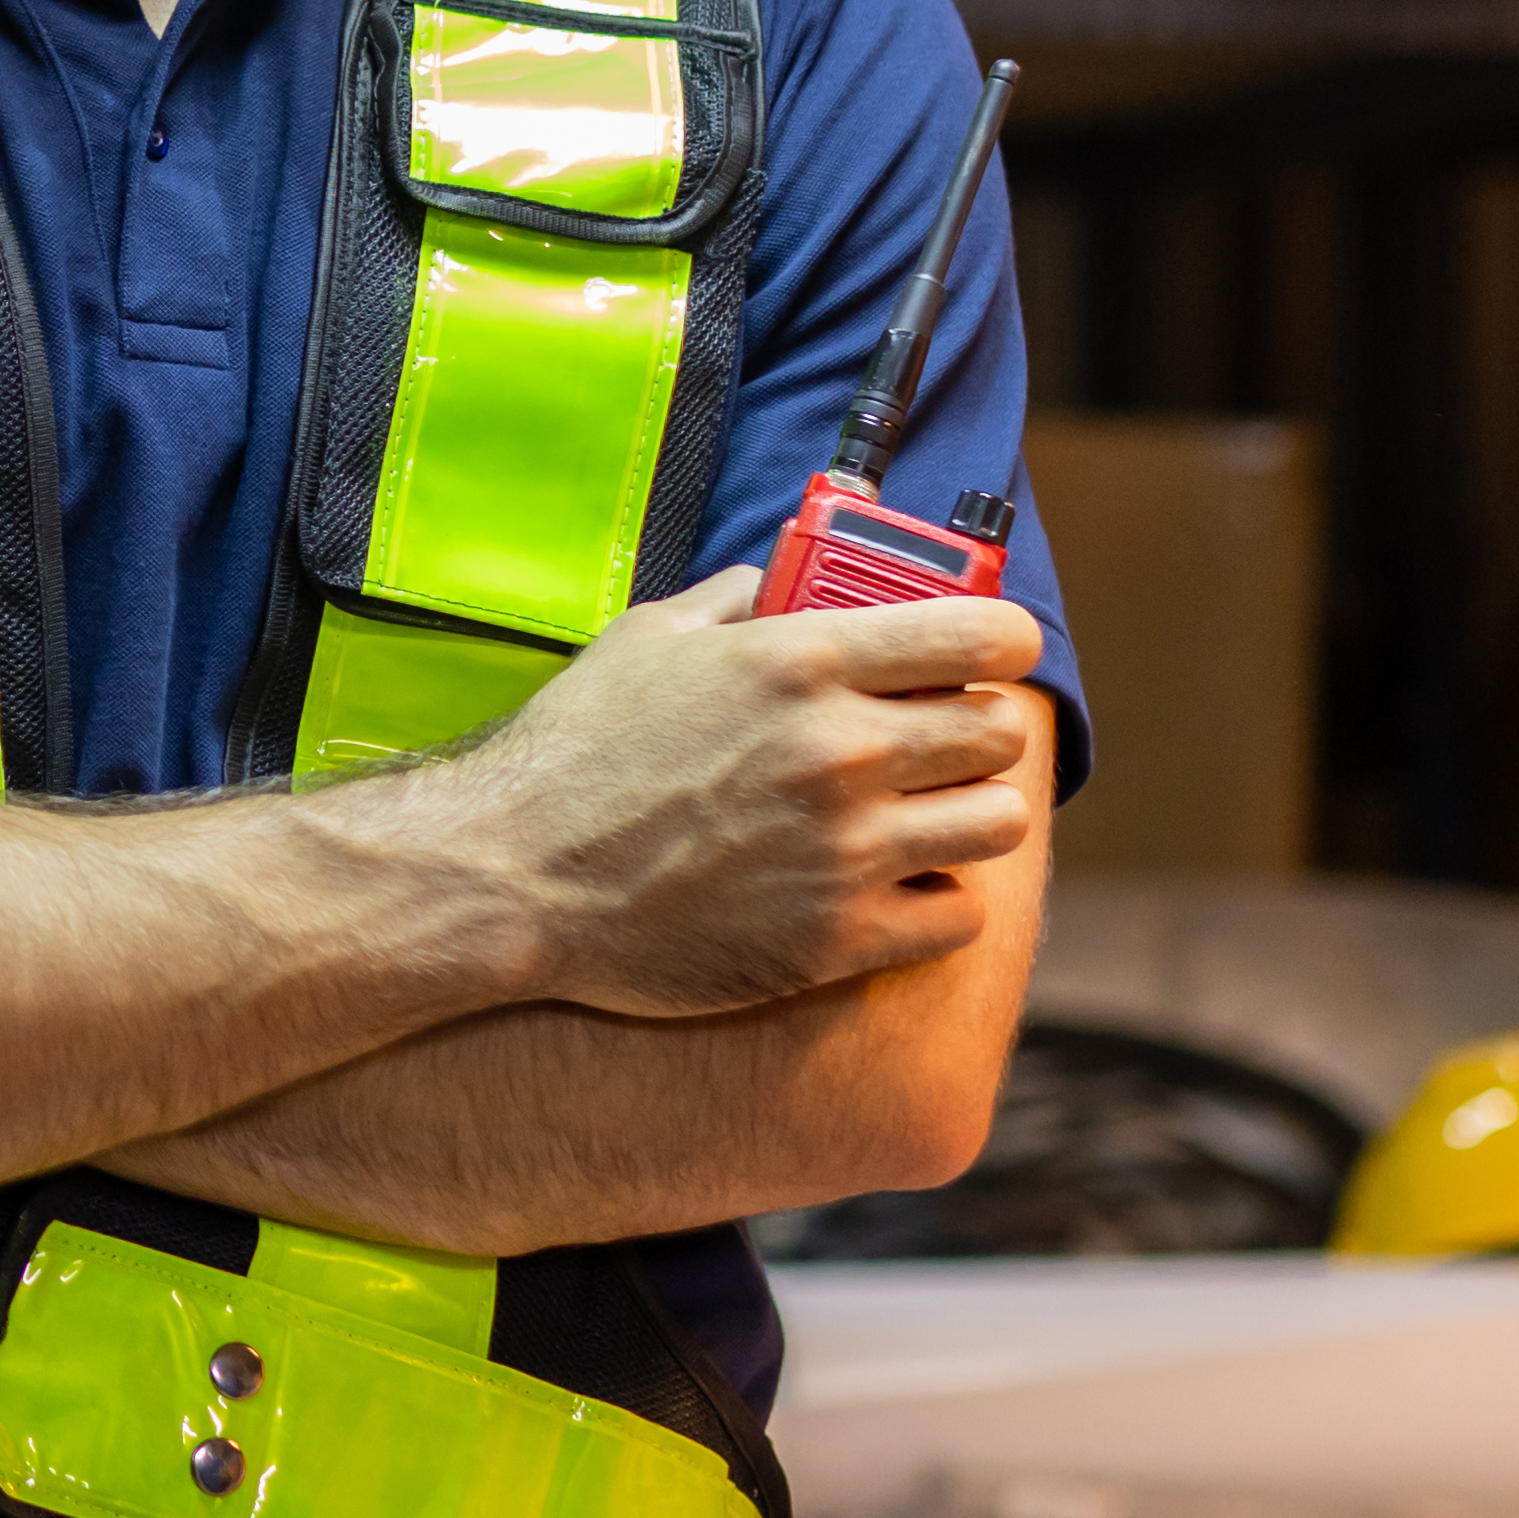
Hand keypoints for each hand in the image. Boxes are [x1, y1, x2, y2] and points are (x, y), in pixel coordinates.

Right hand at [348, 568, 1041, 1019]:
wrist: (514, 879)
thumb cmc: (572, 753)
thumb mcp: (646, 640)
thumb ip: (734, 600)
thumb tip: (783, 579)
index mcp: (801, 660)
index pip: (982, 635)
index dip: (1003, 643)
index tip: (993, 655)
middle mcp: (840, 749)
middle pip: (999, 733)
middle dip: (974, 732)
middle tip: (934, 745)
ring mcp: (845, 849)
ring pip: (997, 823)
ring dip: (966, 816)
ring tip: (920, 818)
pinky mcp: (837, 938)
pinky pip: (957, 914)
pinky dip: (935, 899)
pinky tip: (889, 886)